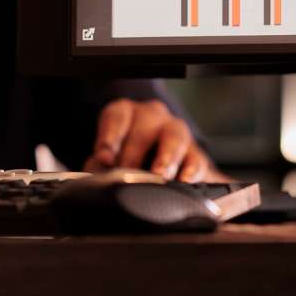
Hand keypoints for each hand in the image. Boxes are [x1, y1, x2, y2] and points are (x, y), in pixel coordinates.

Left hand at [83, 98, 224, 181]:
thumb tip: (100, 174)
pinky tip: (184, 181)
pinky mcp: (195, 154)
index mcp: (126, 114)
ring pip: (174, 137)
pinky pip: (196, 158)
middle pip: (144, 128)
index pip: (116, 117)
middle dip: (133, 155)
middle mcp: (152, 117)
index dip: (109, 137)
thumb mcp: (110, 160)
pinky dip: (190, 170)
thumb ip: (101, 165)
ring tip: (158, 175)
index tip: (105, 159)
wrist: (162, 175)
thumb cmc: (129, 162)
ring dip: (165, 157)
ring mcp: (176, 132)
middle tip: (126, 176)